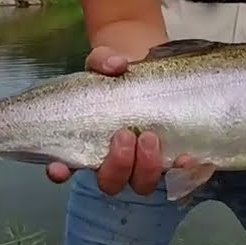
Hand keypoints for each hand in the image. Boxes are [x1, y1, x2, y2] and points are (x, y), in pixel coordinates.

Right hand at [46, 45, 176, 194]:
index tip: (59, 168)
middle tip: (124, 135)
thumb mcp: (105, 61)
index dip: (60, 172)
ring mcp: (141, 164)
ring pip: (141, 184)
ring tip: (150, 137)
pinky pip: (175, 175)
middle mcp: (112, 161)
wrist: (152, 75)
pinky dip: (180, 170)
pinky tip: (186, 157)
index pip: (65, 167)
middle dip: (117, 164)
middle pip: (110, 182)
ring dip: (146, 167)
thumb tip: (116, 65)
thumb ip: (104, 60)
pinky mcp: (169, 160)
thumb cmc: (119, 75)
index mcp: (86, 143)